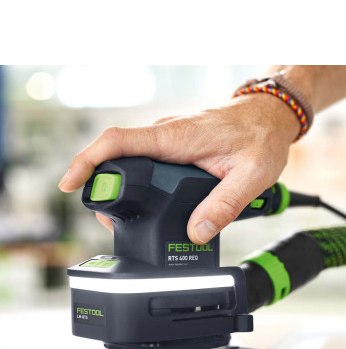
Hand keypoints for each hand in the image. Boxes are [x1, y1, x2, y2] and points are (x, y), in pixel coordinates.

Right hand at [58, 94, 299, 242]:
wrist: (271, 116)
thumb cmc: (262, 137)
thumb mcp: (250, 177)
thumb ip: (224, 205)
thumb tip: (196, 232)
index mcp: (178, 138)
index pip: (118, 142)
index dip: (88, 161)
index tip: (70, 183)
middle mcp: (168, 135)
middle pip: (117, 157)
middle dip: (104, 186)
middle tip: (109, 220)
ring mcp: (171, 140)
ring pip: (132, 161)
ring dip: (122, 186)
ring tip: (127, 218)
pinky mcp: (177, 146)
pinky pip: (148, 161)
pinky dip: (140, 181)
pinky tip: (149, 203)